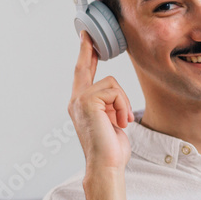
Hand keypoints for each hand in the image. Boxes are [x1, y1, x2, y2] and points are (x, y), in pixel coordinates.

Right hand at [68, 31, 134, 171]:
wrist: (106, 164)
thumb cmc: (112, 148)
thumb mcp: (112, 121)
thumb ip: (109, 106)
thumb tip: (115, 96)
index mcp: (82, 104)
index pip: (83, 75)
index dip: (85, 55)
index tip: (87, 39)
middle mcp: (76, 100)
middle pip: (84, 67)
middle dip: (88, 50)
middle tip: (88, 35)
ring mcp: (80, 100)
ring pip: (112, 82)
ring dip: (124, 102)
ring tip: (122, 121)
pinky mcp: (87, 101)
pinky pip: (115, 90)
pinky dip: (123, 106)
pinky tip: (120, 122)